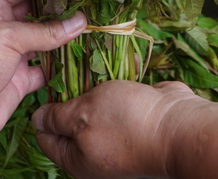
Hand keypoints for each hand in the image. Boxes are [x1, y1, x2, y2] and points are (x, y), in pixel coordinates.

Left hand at [0, 0, 85, 131]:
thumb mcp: (8, 36)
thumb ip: (45, 30)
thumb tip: (78, 21)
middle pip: (31, 16)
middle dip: (54, 13)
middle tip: (81, 6)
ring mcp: (8, 56)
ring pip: (40, 43)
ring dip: (59, 39)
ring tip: (85, 29)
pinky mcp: (18, 79)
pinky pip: (42, 71)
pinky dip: (57, 67)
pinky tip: (75, 58)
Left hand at [32, 80, 202, 178]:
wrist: (181, 128)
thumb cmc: (127, 124)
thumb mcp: (81, 117)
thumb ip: (56, 118)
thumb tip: (36, 119)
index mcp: (78, 160)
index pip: (46, 137)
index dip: (42, 110)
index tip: (46, 82)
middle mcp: (96, 152)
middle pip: (71, 120)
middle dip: (70, 92)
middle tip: (68, 65)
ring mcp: (118, 137)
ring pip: (97, 106)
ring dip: (95, 83)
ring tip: (92, 58)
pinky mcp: (136, 119)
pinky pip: (119, 99)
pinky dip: (118, 82)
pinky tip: (119, 63)